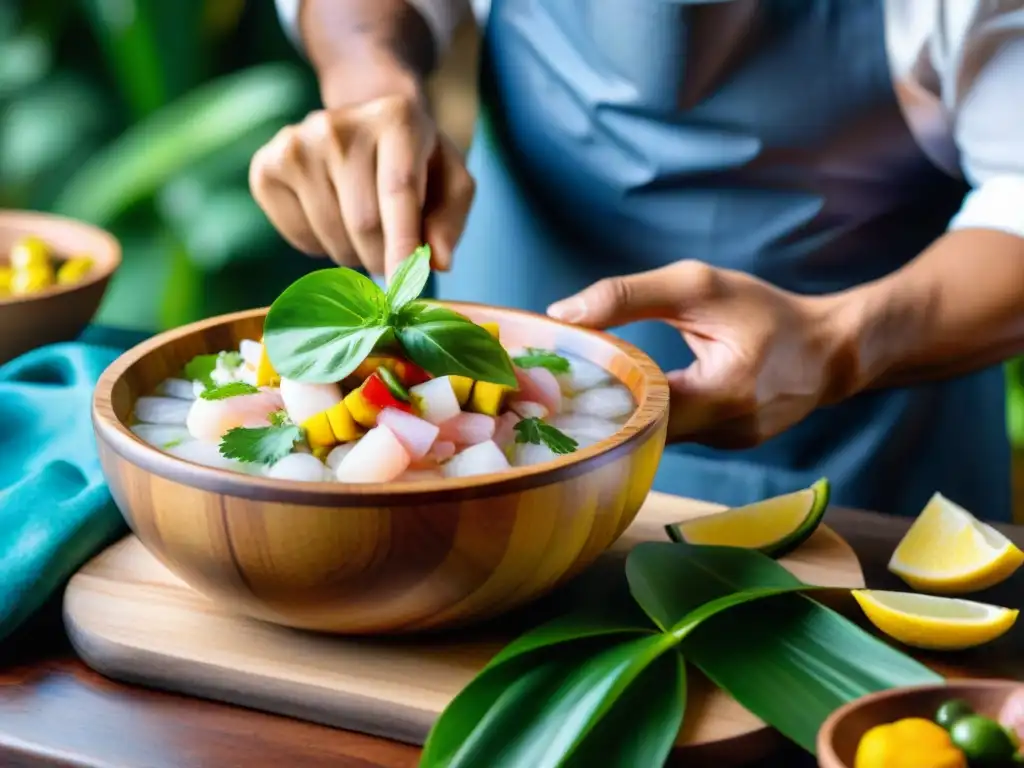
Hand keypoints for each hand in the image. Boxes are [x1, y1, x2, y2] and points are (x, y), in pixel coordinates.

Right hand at [249, 92, 474, 277]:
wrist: (361, 125)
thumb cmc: (415, 161)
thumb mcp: (450, 180)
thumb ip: (450, 219)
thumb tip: (439, 261)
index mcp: (396, 118)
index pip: (397, 190)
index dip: (401, 243)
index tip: (406, 285)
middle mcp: (338, 125)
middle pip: (363, 223)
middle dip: (383, 257)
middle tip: (392, 255)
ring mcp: (295, 144)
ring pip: (332, 236)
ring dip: (354, 253)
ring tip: (363, 230)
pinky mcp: (266, 168)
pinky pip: (299, 237)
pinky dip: (321, 246)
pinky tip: (332, 218)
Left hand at [547, 261, 852, 448]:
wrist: (833, 350)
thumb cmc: (767, 311)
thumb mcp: (699, 287)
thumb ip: (628, 296)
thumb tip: (562, 315)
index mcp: (721, 395)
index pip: (637, 412)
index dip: (595, 397)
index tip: (560, 381)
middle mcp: (724, 433)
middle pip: (641, 432)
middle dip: (603, 408)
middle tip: (562, 387)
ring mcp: (726, 445)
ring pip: (656, 437)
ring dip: (628, 412)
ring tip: (590, 387)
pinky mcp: (726, 445)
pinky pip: (676, 434)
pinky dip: (654, 414)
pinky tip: (632, 393)